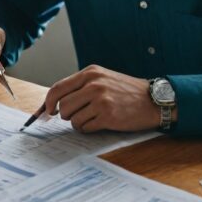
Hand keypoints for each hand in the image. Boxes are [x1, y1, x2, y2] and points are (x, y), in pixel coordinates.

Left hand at [44, 65, 158, 132]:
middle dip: (64, 114)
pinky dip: (88, 128)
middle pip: (62, 105)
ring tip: (92, 118)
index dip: (49, 102)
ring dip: (78, 122)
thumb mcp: (103, 78)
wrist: (153, 100)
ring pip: (72, 118)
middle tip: (75, 116)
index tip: (48, 111)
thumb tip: (54, 102)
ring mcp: (101, 100)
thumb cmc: (126, 91)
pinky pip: (85, 127)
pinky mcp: (108, 116)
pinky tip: (99, 123)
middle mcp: (94, 84)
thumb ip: (81, 86)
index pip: (58, 88)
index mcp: (90, 73)